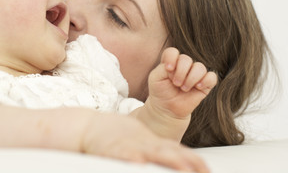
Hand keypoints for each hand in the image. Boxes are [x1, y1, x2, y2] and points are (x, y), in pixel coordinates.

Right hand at [82, 113, 209, 172]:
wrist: (89, 127)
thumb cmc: (117, 136)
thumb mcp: (142, 140)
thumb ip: (160, 149)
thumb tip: (180, 158)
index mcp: (152, 143)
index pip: (178, 151)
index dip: (194, 160)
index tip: (207, 170)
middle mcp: (144, 144)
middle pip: (169, 153)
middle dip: (186, 162)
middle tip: (199, 171)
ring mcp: (129, 146)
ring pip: (151, 153)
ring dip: (168, 160)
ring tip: (183, 169)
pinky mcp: (113, 149)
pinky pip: (123, 155)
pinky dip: (132, 158)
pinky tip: (139, 164)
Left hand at [147, 47, 217, 118]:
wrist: (167, 109)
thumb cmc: (160, 92)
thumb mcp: (155, 78)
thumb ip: (163, 68)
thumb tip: (176, 66)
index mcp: (171, 62)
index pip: (173, 52)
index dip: (171, 58)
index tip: (168, 69)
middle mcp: (184, 66)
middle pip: (186, 59)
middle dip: (180, 72)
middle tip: (176, 84)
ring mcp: (195, 74)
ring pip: (200, 67)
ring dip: (191, 78)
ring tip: (184, 88)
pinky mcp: (205, 84)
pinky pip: (212, 77)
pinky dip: (205, 81)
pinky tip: (198, 87)